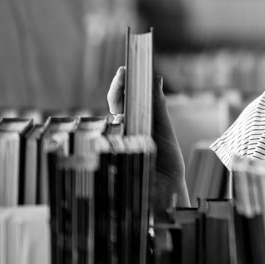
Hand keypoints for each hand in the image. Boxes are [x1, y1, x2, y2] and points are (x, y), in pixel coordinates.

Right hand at [108, 67, 189, 209]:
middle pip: (112, 108)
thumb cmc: (166, 164)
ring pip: (103, 124)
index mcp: (135, 123)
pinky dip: (103, 136)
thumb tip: (155, 78)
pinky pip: (98, 146)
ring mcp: (111, 147)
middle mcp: (120, 133)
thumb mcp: (163, 132)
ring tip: (124, 93)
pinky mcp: (104, 163)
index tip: (125, 70)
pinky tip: (114, 126)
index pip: (122, 100)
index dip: (121, 85)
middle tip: (123, 75)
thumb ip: (157, 107)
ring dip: (113, 110)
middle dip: (116, 91)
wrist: (166, 193)